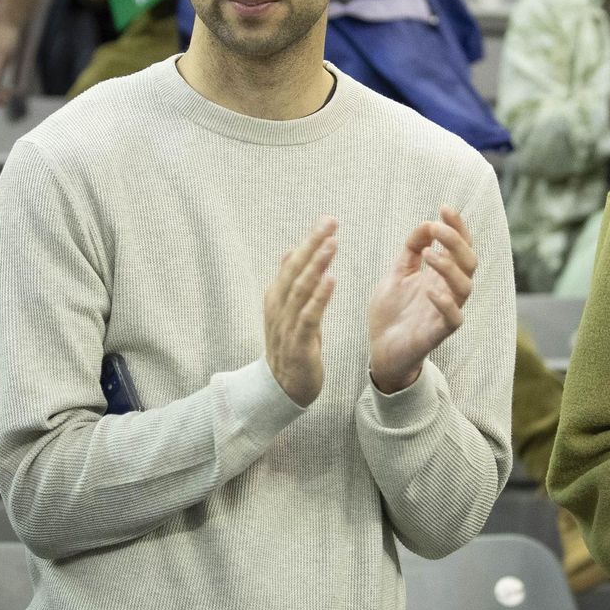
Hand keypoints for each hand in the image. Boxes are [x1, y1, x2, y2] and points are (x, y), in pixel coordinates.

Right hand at [263, 218, 337, 407]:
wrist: (282, 390)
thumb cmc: (290, 347)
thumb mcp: (287, 312)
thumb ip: (289, 282)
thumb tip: (289, 252)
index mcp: (277, 297)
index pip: (293, 262)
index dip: (309, 240)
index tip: (326, 220)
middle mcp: (279, 307)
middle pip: (295, 270)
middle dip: (312, 244)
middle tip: (330, 222)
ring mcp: (286, 325)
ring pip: (301, 289)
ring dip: (316, 264)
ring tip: (332, 243)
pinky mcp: (298, 344)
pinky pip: (309, 316)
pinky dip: (319, 297)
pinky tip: (331, 280)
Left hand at [368, 206, 476, 392]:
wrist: (380, 350)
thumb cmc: (391, 312)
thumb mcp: (396, 273)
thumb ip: (409, 249)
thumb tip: (426, 223)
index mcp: (441, 276)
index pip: (460, 247)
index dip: (458, 227)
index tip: (444, 208)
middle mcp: (448, 291)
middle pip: (469, 262)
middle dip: (456, 241)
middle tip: (436, 227)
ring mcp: (446, 312)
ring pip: (466, 287)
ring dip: (450, 267)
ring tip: (428, 254)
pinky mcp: (438, 334)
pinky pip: (454, 319)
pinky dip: (445, 303)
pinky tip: (430, 290)